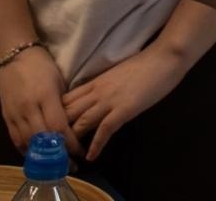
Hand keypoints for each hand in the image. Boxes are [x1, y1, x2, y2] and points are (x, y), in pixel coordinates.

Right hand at [0, 44, 83, 156]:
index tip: (80, 151)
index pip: (59, 127)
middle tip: (70, 163)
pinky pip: (16, 139)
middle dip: (58, 154)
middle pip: (44, 139)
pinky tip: (36, 155)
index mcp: (45, 96)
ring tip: (54, 163)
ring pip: (28, 143)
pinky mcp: (6, 117)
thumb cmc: (42, 64)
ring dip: (42, 156)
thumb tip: (70, 124)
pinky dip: (26, 150)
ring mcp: (15, 114)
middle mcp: (29, 108)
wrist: (14, 54)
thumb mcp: (58, 81)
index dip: (70, 143)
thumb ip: (63, 104)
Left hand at [63, 42, 186, 160]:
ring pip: (82, 121)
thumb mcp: (116, 74)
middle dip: (60, 130)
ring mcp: (110, 100)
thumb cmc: (144, 64)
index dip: (56, 114)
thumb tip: (94, 99)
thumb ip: (103, 87)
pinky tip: (91, 156)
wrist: (163, 58)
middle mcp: (97, 91)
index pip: (67, 99)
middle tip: (56, 147)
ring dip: (74, 140)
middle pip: (69, 112)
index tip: (52, 128)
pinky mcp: (123, 109)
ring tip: (69, 156)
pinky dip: (96, 145)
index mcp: (95, 82)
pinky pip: (104, 129)